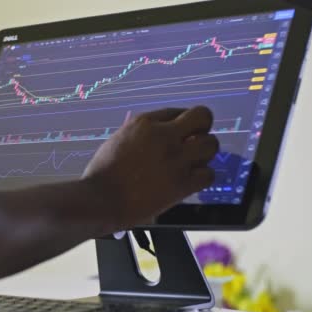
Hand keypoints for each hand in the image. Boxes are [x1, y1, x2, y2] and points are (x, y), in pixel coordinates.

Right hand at [83, 106, 218, 229]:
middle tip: (195, 141)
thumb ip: (140, 135)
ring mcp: (175, 159)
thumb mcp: (118, 140)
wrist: (100, 199)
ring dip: (204, 153)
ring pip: (211, 145)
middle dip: (202, 128)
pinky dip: (202, 177)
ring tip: (193, 162)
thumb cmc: (102, 174)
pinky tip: (191, 180)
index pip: (177, 111)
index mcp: (144, 123)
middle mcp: (163, 136)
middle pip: (202, 117)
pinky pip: (209, 174)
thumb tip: (157, 136)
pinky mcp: (182, 183)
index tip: (180, 134)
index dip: (180, 123)